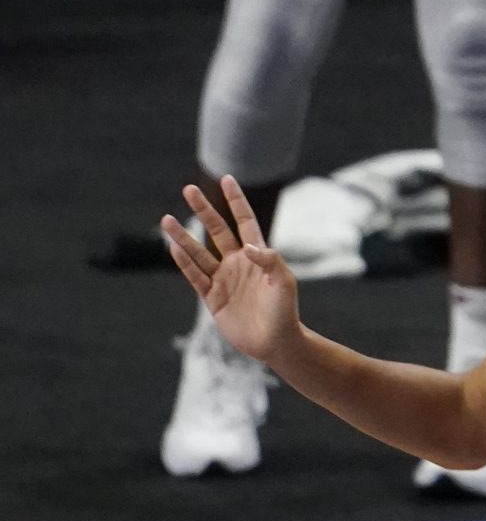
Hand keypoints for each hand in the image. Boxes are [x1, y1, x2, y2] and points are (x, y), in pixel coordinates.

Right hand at [161, 176, 300, 364]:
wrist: (274, 342)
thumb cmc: (284, 310)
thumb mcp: (283, 282)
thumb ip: (269, 261)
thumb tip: (247, 246)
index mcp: (258, 254)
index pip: (245, 220)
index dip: (236, 201)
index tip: (227, 179)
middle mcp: (238, 262)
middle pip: (217, 230)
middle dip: (204, 210)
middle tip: (188, 189)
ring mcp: (223, 279)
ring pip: (199, 252)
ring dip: (183, 236)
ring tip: (165, 219)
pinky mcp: (212, 297)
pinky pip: (195, 276)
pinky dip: (184, 263)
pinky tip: (173, 247)